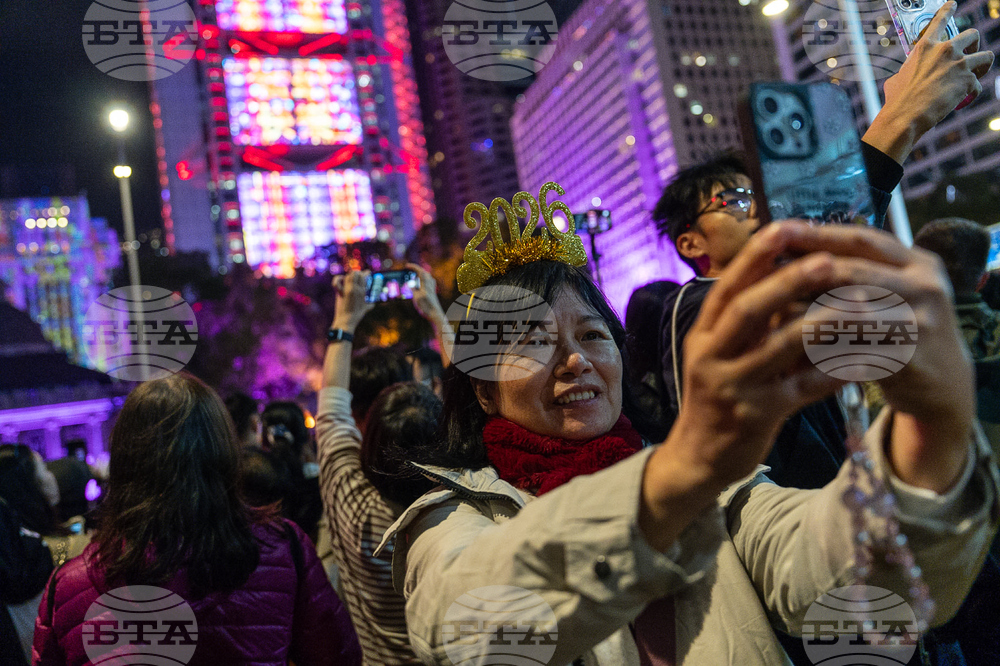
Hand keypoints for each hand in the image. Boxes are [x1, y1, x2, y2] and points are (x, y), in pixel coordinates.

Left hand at [331, 271, 373, 331]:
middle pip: (356, 273)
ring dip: (350, 275)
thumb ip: (370, 304)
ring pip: (349, 275)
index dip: (365, 273)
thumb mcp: (366, 309)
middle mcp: (356, 289)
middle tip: (358, 276)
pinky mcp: (340, 293)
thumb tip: (373, 304)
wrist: (346, 321)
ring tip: (351, 278)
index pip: (364, 276)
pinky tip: (341, 279)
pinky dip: (338, 279)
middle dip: (358, 273)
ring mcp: (347, 290)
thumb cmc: (356, 316)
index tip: (367, 273)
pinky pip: (337, 282)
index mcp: (363, 291)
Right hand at [406, 263, 446, 329]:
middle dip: (416, 269)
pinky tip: (418, 282)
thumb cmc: (426, 307)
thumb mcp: (417, 297)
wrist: (435, 314)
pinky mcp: (432, 291)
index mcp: (426, 284)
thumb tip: (409, 284)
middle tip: (408, 269)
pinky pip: (426, 280)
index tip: (406, 266)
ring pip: (425, 276)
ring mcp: (432, 287)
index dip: (413, 267)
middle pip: (423, 272)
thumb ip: (413, 289)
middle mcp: (430, 284)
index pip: (420, 271)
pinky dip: (421, 279)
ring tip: (412, 274)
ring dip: (419, 274)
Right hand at [639, 222, 974, 549]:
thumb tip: (789, 275)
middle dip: (787, 281)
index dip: (754, 256)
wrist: (699, 457)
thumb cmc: (718, 396)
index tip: (784, 227)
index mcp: (703, 333)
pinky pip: (800, 389)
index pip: (727, 287)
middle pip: (747, 310)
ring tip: (856, 307)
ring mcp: (732, 386)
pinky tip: (860, 361)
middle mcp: (711, 355)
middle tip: (827, 259)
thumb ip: (749, 322)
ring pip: (778, 348)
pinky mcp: (756, 415)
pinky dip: (831, 373)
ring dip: (820, 324)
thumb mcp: (720, 353)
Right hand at [866, 2, 993, 162]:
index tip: (952, 4)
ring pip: (986, 56)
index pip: (939, 20)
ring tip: (977, 75)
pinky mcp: (968, 80)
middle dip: (975, 44)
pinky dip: (972, 93)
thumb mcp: (898, 78)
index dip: (947, 10)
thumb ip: (910, 70)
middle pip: (972, 35)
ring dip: (983, 66)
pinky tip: (963, 100)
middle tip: (971, 55)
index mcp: (925, 47)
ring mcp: (959, 64)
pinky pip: (978, 85)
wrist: (905, 116)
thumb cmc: (897, 100)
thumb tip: (907, 76)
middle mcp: (945, 50)